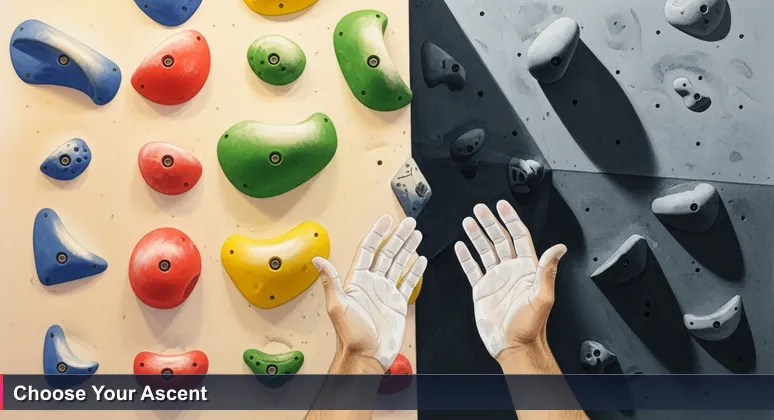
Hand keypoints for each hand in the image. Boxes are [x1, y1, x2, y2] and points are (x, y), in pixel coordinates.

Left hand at [313, 215, 426, 370]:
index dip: (378, 233)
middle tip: (409, 223)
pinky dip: (415, 270)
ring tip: (416, 234)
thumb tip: (317, 260)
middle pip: (387, 252)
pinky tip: (420, 259)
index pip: (369, 249)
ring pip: (399, 263)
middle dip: (398, 236)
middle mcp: (372, 283)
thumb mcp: (338, 305)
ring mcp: (386, 292)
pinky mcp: (397, 303)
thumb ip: (330, 281)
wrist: (366, 356)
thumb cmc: (351, 336)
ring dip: (408, 248)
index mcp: (358, 280)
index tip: (386, 220)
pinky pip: (408, 282)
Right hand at [454, 200, 566, 359]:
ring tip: (469, 221)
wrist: (514, 346)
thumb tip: (559, 248)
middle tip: (480, 209)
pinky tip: (461, 246)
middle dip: (490, 222)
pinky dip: (465, 257)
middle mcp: (511, 270)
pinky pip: (472, 268)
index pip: (519, 237)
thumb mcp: (542, 297)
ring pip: (485, 250)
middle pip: (500, 239)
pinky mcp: (482, 289)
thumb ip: (548, 270)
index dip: (511, 220)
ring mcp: (496, 279)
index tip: (503, 206)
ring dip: (477, 235)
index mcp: (527, 269)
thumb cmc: (531, 327)